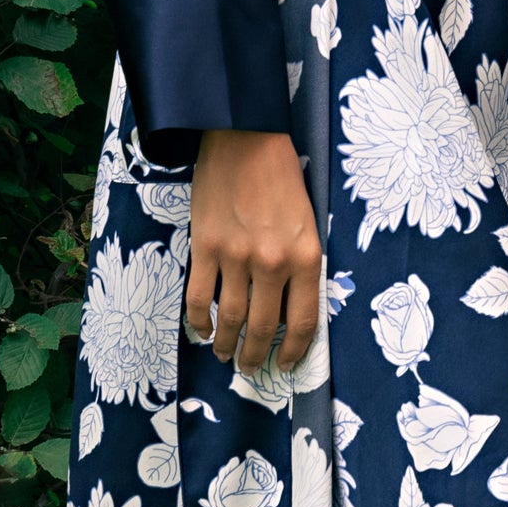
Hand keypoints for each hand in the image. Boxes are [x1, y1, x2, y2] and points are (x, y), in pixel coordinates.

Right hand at [185, 128, 322, 378]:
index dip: (294, 351)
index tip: (285, 365)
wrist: (245, 139)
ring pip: (231, 317)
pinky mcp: (205, 247)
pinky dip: (199, 320)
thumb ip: (301, 265)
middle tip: (250, 368)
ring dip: (227, 343)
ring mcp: (236, 256)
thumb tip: (289, 308)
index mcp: (306, 257)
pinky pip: (199, 296)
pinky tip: (202, 330)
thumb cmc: (283, 179)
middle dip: (257, 355)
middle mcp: (272, 263)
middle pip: (265, 327)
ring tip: (226, 355)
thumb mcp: (308, 224)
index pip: (304, 321)